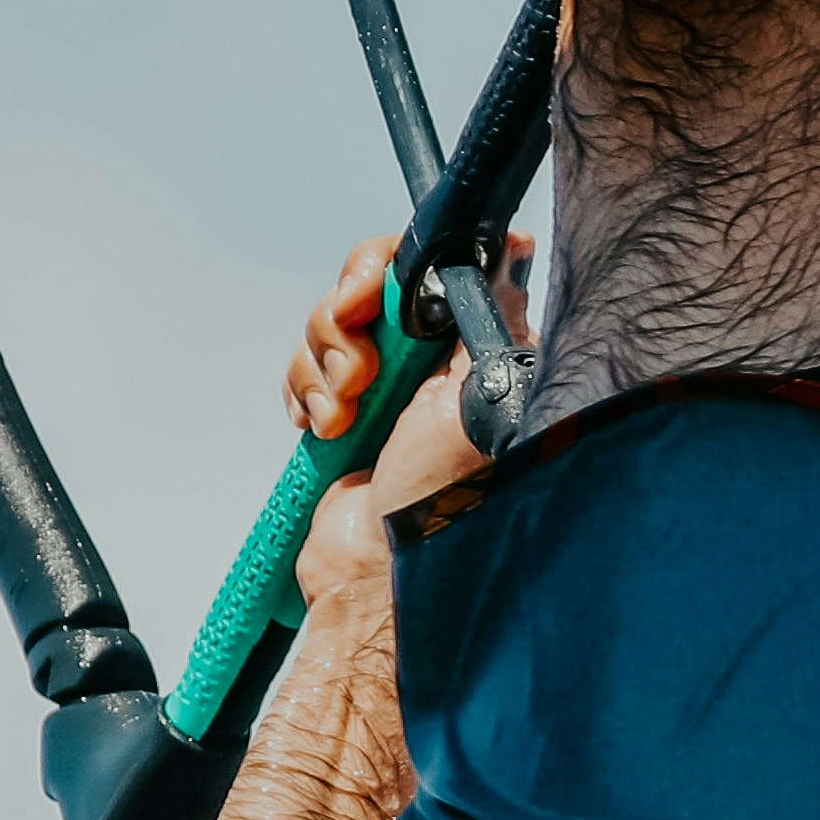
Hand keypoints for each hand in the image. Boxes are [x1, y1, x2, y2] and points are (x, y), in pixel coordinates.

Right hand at [286, 236, 506, 613]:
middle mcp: (428, 359)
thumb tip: (514, 247)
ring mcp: (382, 386)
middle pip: (366, 287)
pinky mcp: (342, 412)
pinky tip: (328, 431)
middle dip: (347, 321)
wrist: (380, 573)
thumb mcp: (483, 394)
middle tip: (360, 370)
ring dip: (325, 368)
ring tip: (347, 416)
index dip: (387, 267)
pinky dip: (306, 395)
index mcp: (471, 343)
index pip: (423, 265)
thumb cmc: (446, 501)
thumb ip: (493, 314)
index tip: (374, 294)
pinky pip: (305, 371)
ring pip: (328, 328)